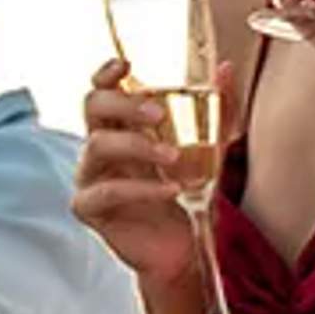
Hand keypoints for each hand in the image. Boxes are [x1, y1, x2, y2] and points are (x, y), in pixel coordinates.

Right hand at [72, 55, 215, 289]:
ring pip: (98, 146)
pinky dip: (141, 188)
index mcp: (120, 127)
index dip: (106, 73)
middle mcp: (99, 146)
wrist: (180, 248)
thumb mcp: (209, 148)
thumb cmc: (186, 193)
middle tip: (158, 113)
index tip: (125, 65)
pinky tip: (170, 190)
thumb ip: (219, 109)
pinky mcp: (89, 208)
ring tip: (173, 157)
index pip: (101, 90)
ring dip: (138, 145)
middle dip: (125, 104)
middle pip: (92, 107)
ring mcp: (90, 176)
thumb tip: (225, 68)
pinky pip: (107, 191)